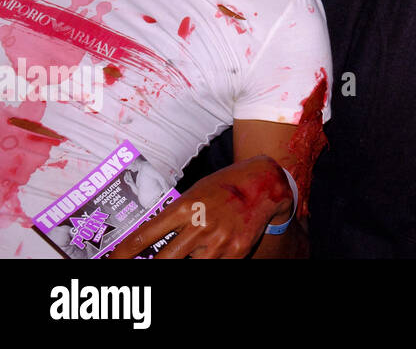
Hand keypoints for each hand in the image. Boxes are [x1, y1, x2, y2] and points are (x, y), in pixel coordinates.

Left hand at [107, 155, 292, 259]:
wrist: (265, 184)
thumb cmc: (225, 186)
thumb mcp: (195, 192)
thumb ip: (175, 214)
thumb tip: (150, 237)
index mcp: (184, 207)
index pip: (143, 237)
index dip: (122, 254)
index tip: (112, 262)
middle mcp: (199, 226)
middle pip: (162, 261)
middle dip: (148, 269)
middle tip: (141, 269)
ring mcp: (218, 242)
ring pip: (187, 268)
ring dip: (181, 264)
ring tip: (182, 257)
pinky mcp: (235, 252)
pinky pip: (212, 268)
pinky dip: (205, 263)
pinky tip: (206, 256)